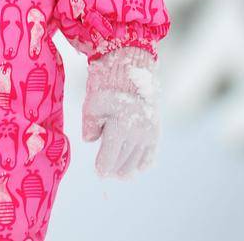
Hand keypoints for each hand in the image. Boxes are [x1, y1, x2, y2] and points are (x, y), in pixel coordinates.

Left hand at [82, 46, 159, 177]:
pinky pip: (150, 156)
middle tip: (107, 171)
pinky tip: (135, 167)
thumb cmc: (108, 85)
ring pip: (136, 162)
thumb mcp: (92, 103)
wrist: (133, 71)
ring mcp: (148, 134)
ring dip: (127, 169)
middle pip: (123, 163)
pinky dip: (142, 163)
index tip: (99, 172)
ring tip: (119, 173)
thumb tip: (90, 141)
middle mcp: (137, 134)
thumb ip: (89, 125)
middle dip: (113, 169)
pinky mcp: (155, 131)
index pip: (109, 159)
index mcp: (120, 128)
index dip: (102, 168)